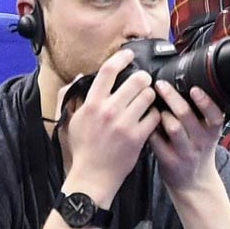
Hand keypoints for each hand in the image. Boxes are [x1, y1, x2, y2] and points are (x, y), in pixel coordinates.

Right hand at [57, 49, 161, 202]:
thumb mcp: (73, 120)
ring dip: (151, 96)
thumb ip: (75, 97)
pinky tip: (151, 117)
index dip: (121, 58)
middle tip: (143, 83)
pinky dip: (156, 115)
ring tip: (147, 101)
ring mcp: (124, 124)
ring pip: (149, 96)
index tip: (129, 54)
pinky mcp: (138, 137)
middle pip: (136, 80)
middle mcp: (108, 111)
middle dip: (143, 78)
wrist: (93, 175)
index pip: (107, 72)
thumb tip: (83, 76)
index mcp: (91, 104)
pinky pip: (156, 116)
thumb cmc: (83, 147)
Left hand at [149, 83, 225, 193]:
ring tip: (152, 104)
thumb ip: (199, 115)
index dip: (205, 101)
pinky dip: (149, 129)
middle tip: (160, 85)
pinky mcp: (169, 161)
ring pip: (172, 128)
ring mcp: (185, 152)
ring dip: (160, 113)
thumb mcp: (206, 134)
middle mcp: (201, 142)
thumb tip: (181, 86)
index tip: (194, 88)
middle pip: (187, 115)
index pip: (214, 115)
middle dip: (172, 97)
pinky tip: (143, 122)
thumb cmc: (196, 150)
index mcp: (212, 132)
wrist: (193, 182)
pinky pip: (156, 141)